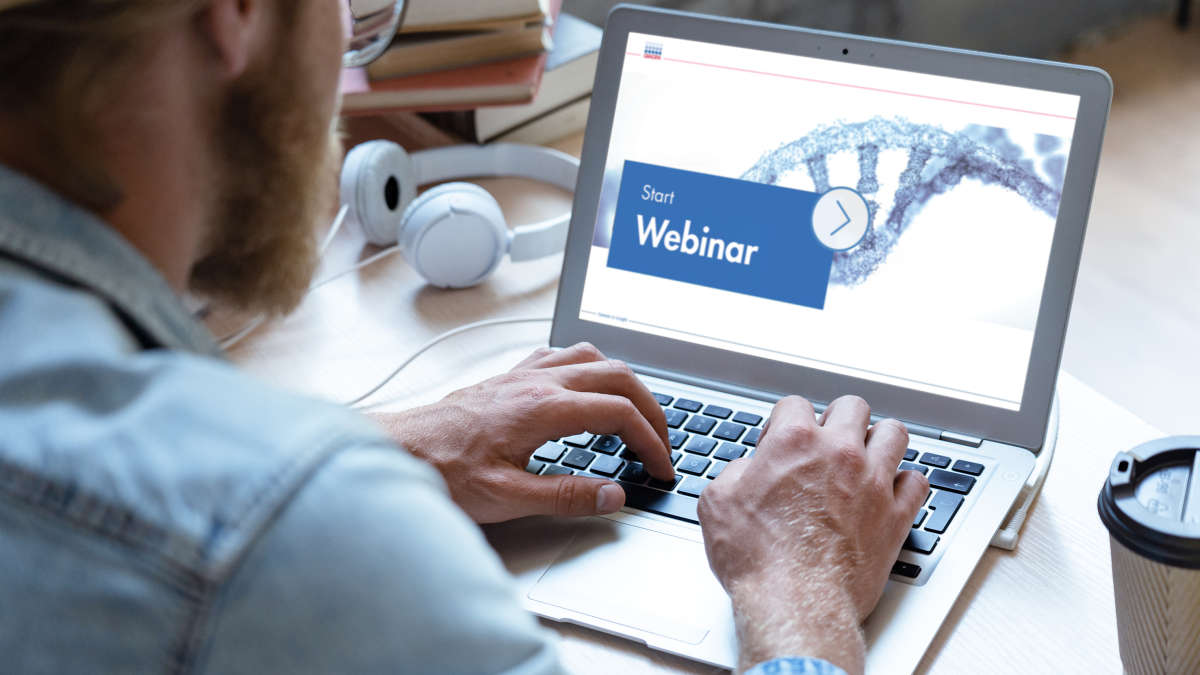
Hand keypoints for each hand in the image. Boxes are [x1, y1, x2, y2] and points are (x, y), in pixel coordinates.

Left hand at [370, 343, 673, 523]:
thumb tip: (613, 495)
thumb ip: (566, 497)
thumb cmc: (442, 471)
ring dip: (621, 383)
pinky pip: (559, 356)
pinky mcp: (507, 378)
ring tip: (631, 415)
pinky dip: (586, 370)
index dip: (650, 441)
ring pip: (591, 357)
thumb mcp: (506, 498)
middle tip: (660, 442)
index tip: (659, 467)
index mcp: (543, 409)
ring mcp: (521, 375)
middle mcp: (536, 382)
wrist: (397, 450)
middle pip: (617, 377)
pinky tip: (581, 392)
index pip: (619, 414)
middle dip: (650, 408)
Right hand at [697, 395, 927, 674]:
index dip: (784, 421)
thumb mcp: (718, 503)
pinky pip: (917, 482)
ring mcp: (873, 482)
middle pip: (853, 406)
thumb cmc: (758, 560)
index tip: (782, 441)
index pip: (795, 404)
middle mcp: (839, 453)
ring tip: (866, 455)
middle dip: (837, 418)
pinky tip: (890, 491)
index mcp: (794, 442)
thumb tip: (748, 471)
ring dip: (879, 440)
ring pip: (894, 433)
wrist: (794, 602)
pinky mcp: (896, 515)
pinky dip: (905, 483)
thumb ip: (736, 473)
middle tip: (827, 440)